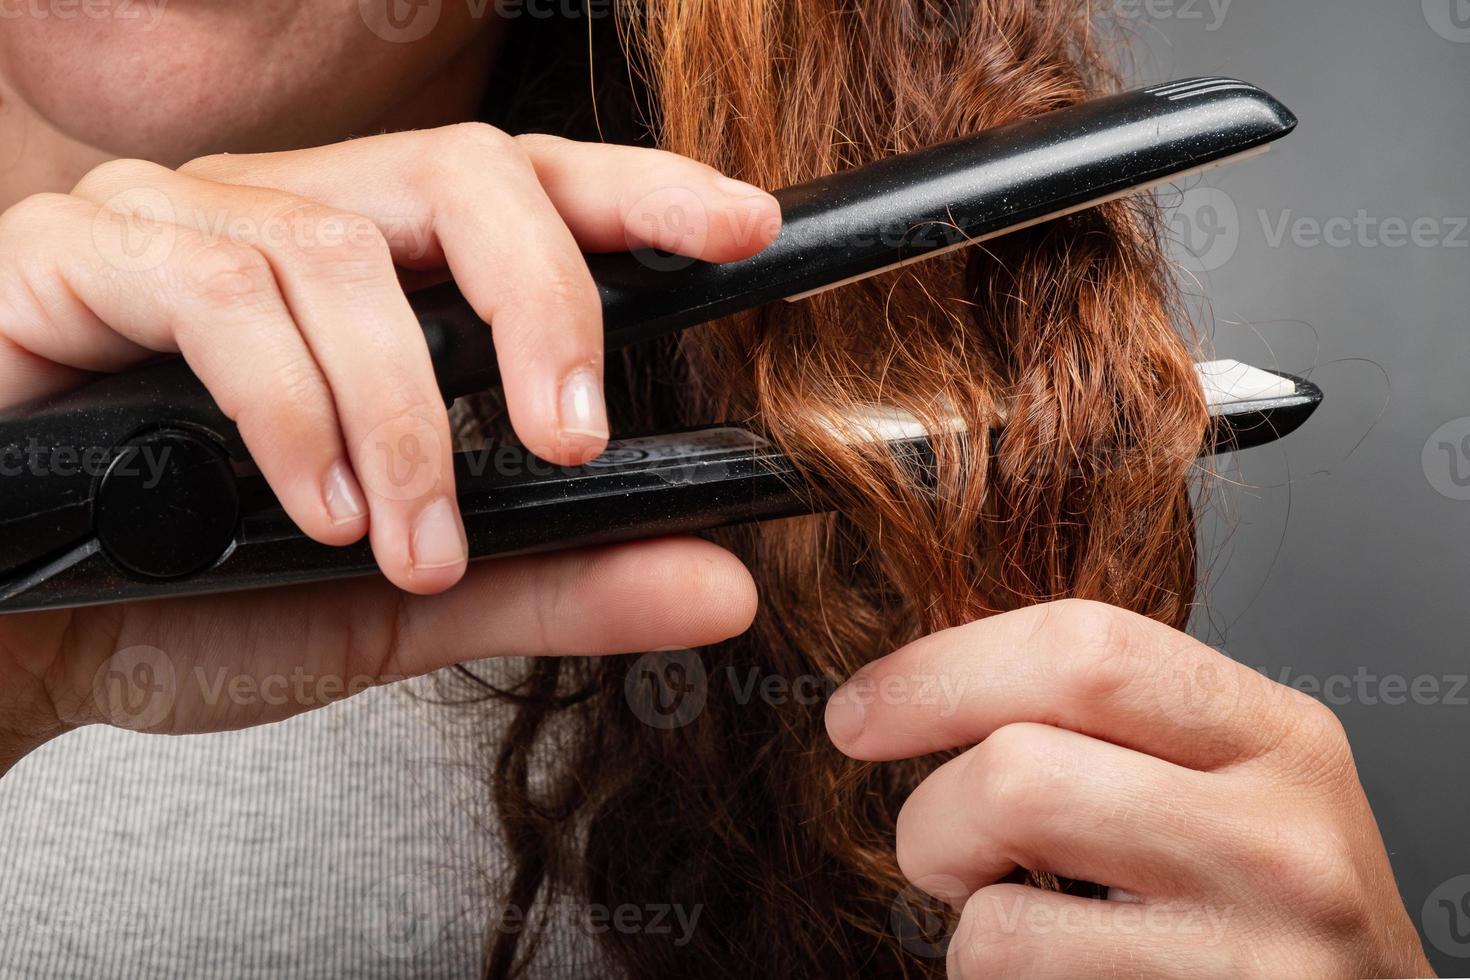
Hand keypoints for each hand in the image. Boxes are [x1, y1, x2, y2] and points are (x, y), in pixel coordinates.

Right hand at [0, 125, 775, 759]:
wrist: (23, 647)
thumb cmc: (193, 601)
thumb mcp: (410, 599)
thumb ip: (559, 582)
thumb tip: (716, 582)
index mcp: (374, 276)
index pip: (524, 192)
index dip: (637, 193)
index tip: (739, 226)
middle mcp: (282, 217)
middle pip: (459, 172)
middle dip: (541, 299)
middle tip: (571, 436)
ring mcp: (177, 222)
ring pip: (342, 254)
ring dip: (401, 415)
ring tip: (407, 541)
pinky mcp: (75, 254)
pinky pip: (216, 293)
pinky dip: (291, 411)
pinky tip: (312, 508)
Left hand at [825, 599, 1432, 977]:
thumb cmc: (1267, 899)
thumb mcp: (1227, 776)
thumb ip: (1114, 719)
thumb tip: (925, 685)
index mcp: (1276, 730)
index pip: (1080, 646)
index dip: (938, 672)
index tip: (863, 710)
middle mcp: (1277, 835)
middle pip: (1014, 774)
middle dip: (932, 813)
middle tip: (944, 844)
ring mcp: (1251, 953)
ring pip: (997, 918)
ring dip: (965, 924)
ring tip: (1016, 919)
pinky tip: (1061, 975)